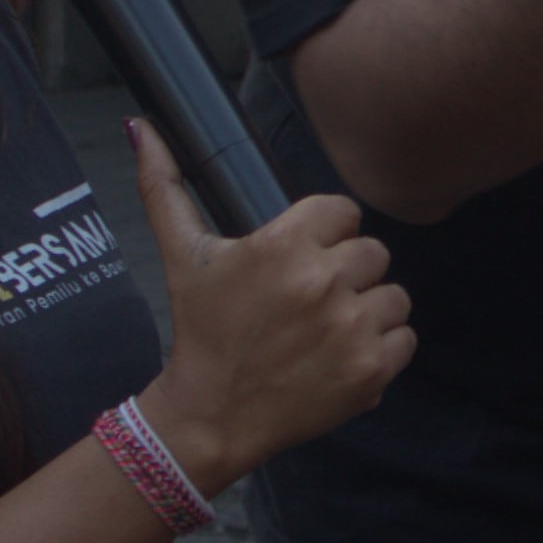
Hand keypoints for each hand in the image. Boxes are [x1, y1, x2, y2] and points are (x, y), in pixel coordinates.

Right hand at [136, 123, 413, 488]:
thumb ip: (163, 185)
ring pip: (394, 294)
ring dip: (367, 310)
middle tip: (309, 302)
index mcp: (283, 245)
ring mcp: (351, 328)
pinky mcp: (371, 369)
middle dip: (345, 273)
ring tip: (326, 330)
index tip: (301, 261)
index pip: (344, 212)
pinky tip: (342, 355)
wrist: (211, 416)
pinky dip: (382, 347)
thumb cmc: (201, 330)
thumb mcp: (182, 255)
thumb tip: (138, 127)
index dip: (324, 236)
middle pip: (372, 251)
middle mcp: (323, 282)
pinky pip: (405, 337)